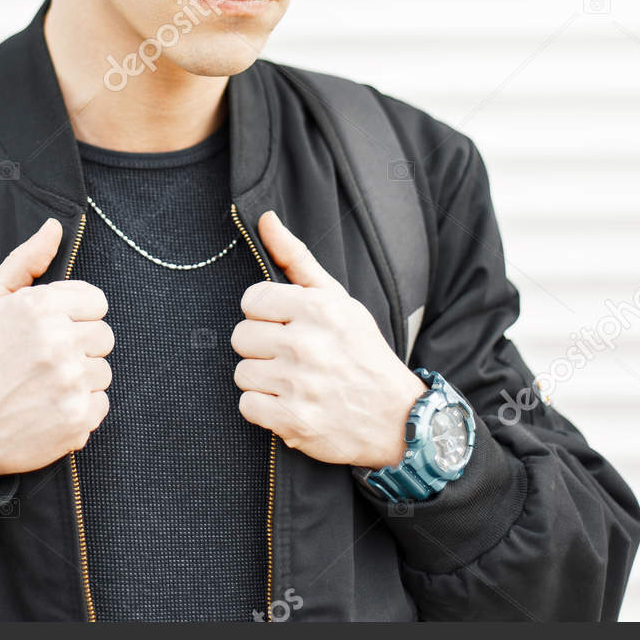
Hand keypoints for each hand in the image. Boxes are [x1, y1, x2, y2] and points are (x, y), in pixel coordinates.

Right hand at [0, 217, 113, 480]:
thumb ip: (26, 261)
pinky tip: (49, 407)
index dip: (76, 315)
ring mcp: (70, 383)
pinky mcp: (77, 418)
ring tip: (44, 385)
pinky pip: (100, 405)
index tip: (55, 329)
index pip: (97, 302)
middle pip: (104, 336)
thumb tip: (55, 228)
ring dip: (80, 379)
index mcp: (41, 307)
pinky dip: (80, 409)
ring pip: (103, 372)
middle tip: (46, 359)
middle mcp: (60, 342)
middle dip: (79, 346)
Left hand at [231, 211, 427, 469]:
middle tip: (292, 357)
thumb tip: (265, 218)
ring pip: (241, 372)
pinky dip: (264, 410)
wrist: (398, 418)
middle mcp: (306, 344)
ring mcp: (298, 384)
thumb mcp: (338, 300)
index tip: (286, 326)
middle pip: (241, 336)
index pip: (251, 300)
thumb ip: (297, 259)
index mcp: (317, 309)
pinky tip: (289, 404)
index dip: (265, 315)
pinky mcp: (293, 421)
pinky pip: (246, 406)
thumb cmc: (363, 353)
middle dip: (262, 347)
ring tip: (293, 382)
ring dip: (263, 380)